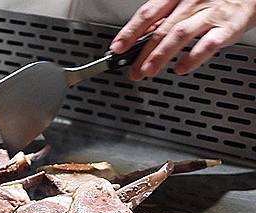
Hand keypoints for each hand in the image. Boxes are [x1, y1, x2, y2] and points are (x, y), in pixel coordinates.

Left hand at [110, 0, 255, 79]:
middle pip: (161, 29)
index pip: (148, 14)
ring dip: (161, 55)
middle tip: (131, 71)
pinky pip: (209, 43)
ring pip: (179, 34)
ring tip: (148, 71)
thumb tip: (141, 37)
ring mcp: (210, 13)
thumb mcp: (187, 1)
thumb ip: (166, 18)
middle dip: (142, 53)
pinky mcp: (229, 26)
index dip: (130, 32)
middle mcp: (191, 3)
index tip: (117, 49)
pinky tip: (182, 68)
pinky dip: (194, 57)